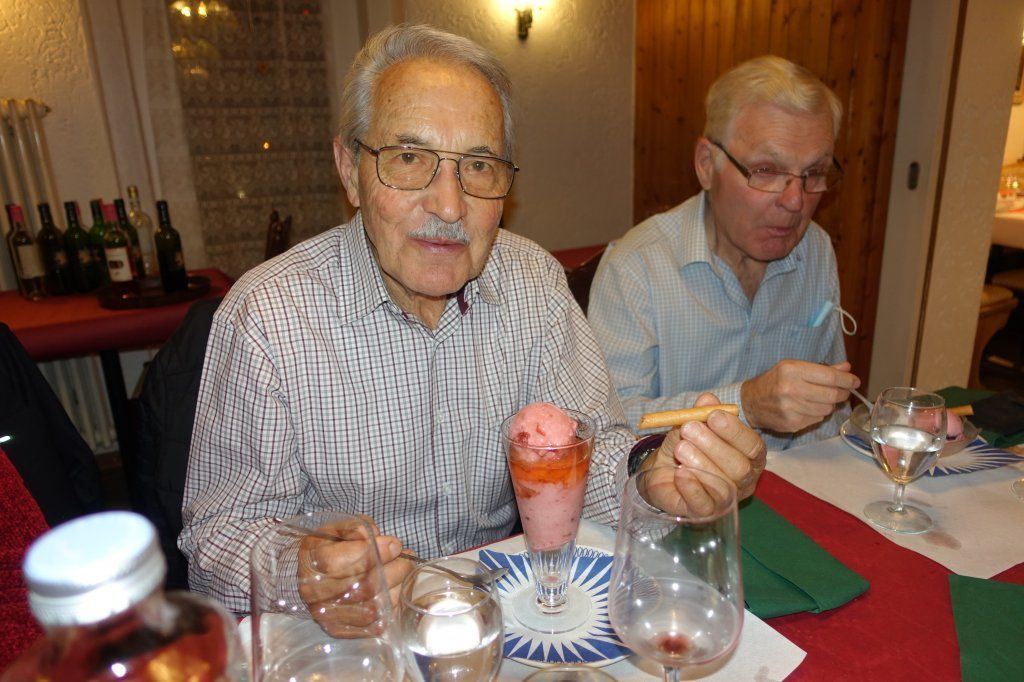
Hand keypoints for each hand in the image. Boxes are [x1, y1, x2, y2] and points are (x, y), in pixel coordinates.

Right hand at [296, 515, 413, 637]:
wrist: (309, 575)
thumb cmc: (327, 548)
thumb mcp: (336, 529)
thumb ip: (356, 529)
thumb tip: (379, 539)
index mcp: (313, 562)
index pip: (343, 561)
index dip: (375, 552)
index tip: (395, 544)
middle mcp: (317, 592)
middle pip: (364, 586)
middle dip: (394, 570)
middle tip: (406, 558)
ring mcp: (328, 615)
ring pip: (373, 607)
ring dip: (397, 588)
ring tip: (405, 573)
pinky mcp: (339, 630)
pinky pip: (374, 625)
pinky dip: (391, 608)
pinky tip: (397, 591)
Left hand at [641, 393, 766, 514]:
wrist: (660, 471)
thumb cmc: (685, 446)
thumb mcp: (690, 426)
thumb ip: (700, 414)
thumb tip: (707, 399)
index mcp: (749, 456)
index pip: (753, 446)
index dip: (735, 431)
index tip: (713, 416)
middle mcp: (743, 480)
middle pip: (740, 468)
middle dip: (714, 446)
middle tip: (689, 429)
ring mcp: (726, 499)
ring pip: (723, 486)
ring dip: (701, 464)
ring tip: (680, 448)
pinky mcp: (705, 513)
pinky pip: (704, 505)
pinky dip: (692, 487)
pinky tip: (679, 472)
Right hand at [740, 360, 858, 433]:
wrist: (750, 401)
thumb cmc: (774, 381)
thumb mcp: (794, 368)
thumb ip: (822, 369)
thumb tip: (846, 368)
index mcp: (792, 370)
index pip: (830, 377)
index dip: (847, 380)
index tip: (855, 381)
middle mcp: (791, 389)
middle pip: (832, 394)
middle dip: (842, 393)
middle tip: (843, 391)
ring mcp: (791, 408)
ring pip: (827, 409)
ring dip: (830, 404)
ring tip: (822, 399)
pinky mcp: (792, 423)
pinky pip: (817, 419)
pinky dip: (818, 413)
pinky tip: (809, 408)